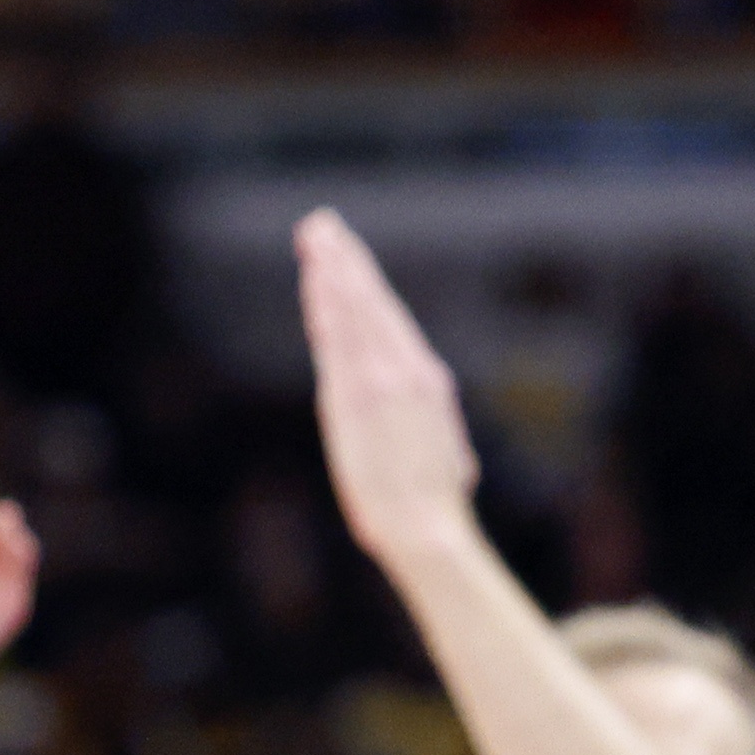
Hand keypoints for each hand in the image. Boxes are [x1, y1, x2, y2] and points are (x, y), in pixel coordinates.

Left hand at [295, 209, 484, 570]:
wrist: (426, 530)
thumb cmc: (433, 506)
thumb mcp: (440, 454)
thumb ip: (423, 426)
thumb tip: (429, 427)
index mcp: (425, 381)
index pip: (382, 323)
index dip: (359, 287)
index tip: (340, 258)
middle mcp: (405, 370)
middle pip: (369, 303)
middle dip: (344, 261)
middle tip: (321, 223)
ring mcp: (382, 380)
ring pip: (354, 310)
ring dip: (332, 269)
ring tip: (314, 235)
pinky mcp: (359, 396)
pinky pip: (339, 339)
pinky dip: (328, 304)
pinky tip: (316, 279)